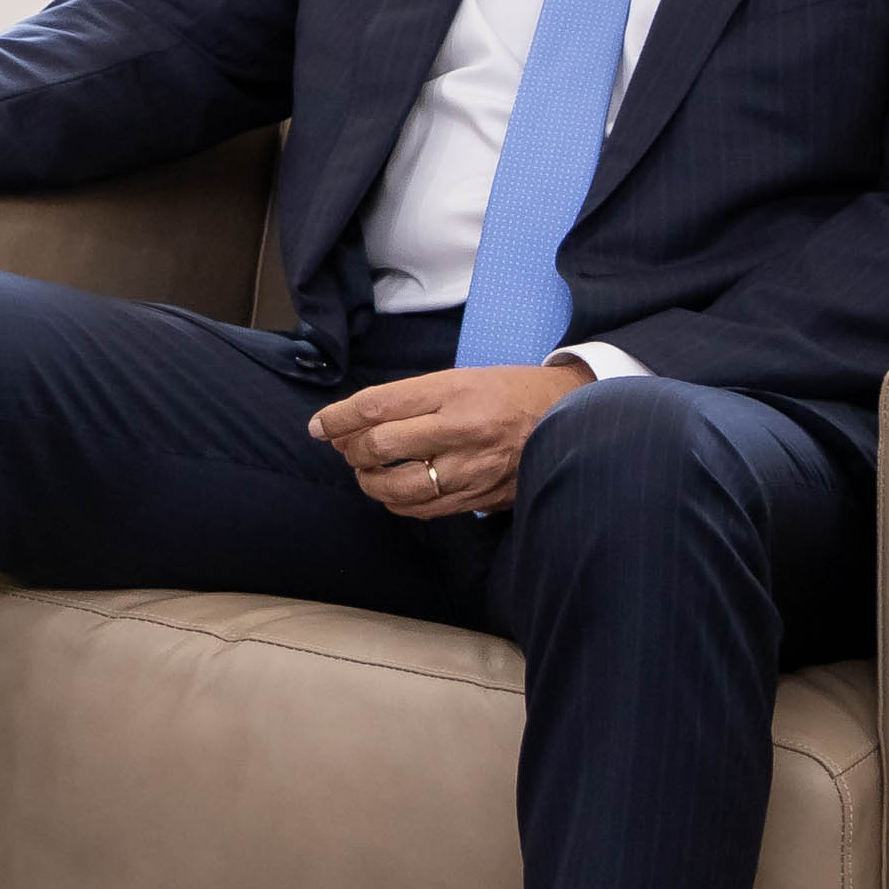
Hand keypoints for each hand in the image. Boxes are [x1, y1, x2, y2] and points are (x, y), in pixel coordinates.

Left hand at [307, 361, 593, 518]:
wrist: (568, 417)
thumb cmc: (506, 393)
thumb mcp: (458, 380)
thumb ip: (407, 401)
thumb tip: (350, 425)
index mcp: (452, 391)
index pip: (377, 405)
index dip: (338, 418)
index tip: (320, 427)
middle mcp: (461, 429)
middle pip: (381, 446)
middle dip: (353, 450)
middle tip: (349, 448)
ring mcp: (473, 467)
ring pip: (398, 486)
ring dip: (370, 481)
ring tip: (368, 472)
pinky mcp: (482, 496)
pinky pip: (424, 509)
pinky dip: (397, 502)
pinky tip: (394, 491)